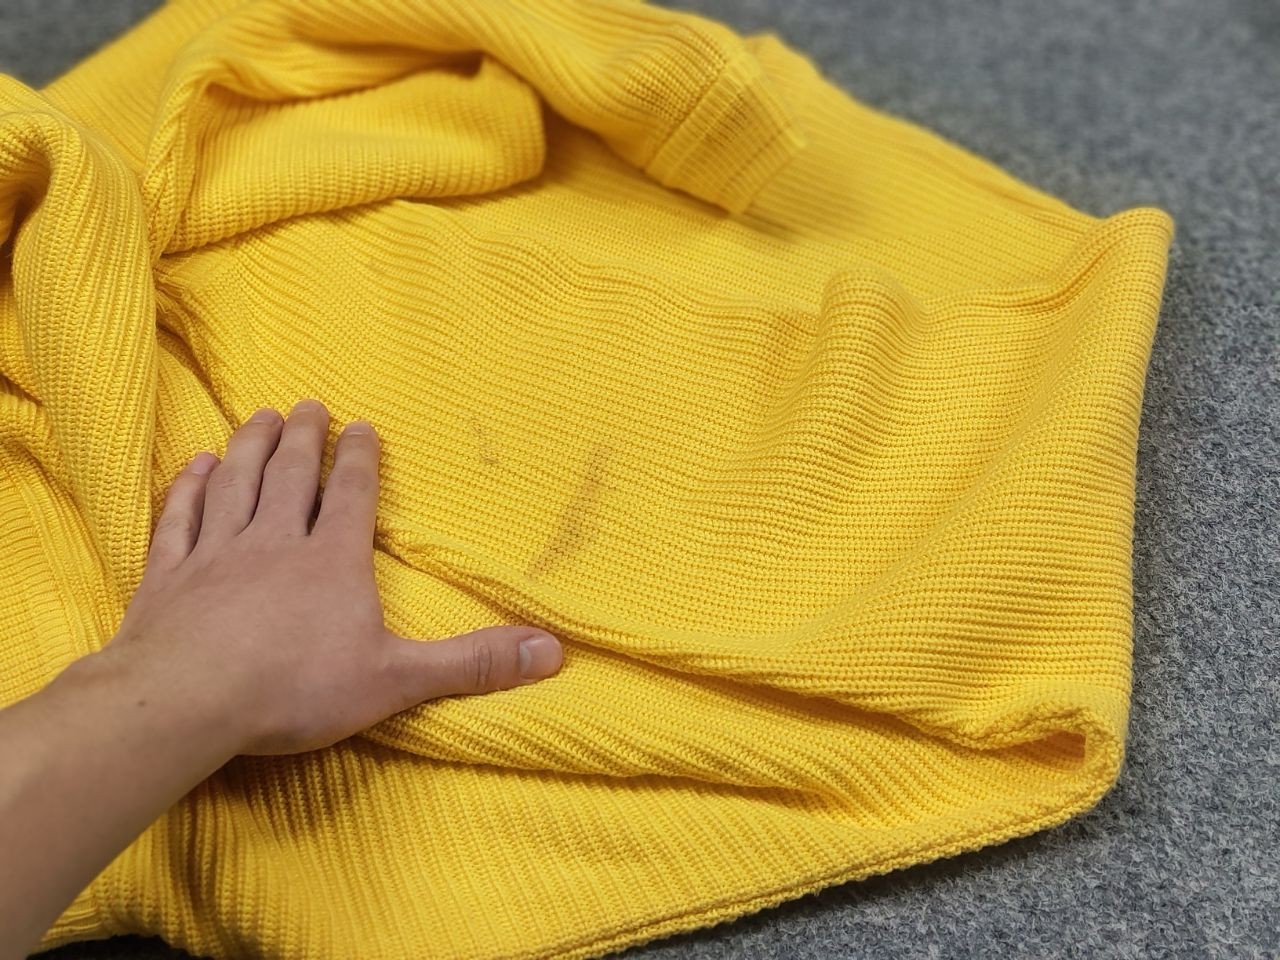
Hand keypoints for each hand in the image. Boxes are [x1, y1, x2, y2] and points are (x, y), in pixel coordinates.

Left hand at [98, 399, 562, 755]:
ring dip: (251, 447)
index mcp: (331, 560)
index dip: (359, 460)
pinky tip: (194, 466)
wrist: (185, 701)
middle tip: (308, 404)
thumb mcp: (396, 681)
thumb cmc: (295, 689)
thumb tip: (552, 651)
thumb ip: (471, 663)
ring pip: (236, 484)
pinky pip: (181, 517)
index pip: (350, 496)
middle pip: (291, 476)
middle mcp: (275, 541)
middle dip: (304, 438)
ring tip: (261, 418)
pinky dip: (188, 488)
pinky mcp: (168, 574)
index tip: (362, 426)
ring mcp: (217, 553)